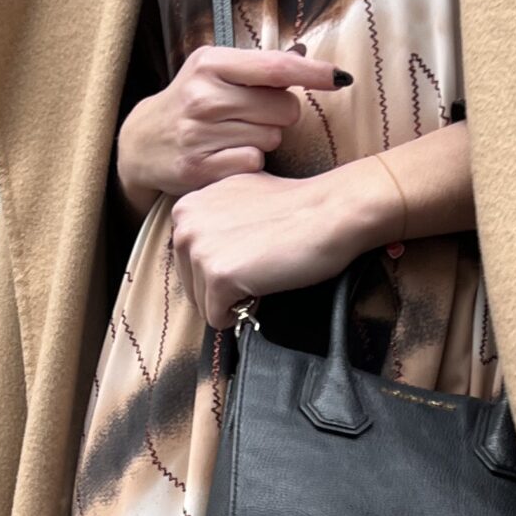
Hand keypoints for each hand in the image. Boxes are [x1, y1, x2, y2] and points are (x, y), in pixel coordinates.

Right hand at [115, 45, 346, 215]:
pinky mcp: (199, 169)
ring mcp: (199, 134)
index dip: (313, 73)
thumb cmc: (192, 101)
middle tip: (256, 115)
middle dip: (281, 114)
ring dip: (265, 138)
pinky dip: (250, 161)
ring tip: (237, 134)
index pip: (276, 66)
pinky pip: (254, 163)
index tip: (340, 78)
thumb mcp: (215, 71)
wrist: (142, 142)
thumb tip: (311, 64)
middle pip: (284, 108)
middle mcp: (203, 96)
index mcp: (210, 63)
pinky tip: (229, 155)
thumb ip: (259, 68)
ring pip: (272, 138)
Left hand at [169, 161, 396, 330]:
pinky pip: (217, 318)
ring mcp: (199, 250)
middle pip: (191, 284)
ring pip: (203, 303)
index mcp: (187, 205)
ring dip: (233, 300)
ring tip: (264, 272)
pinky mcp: (217, 276)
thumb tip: (212, 246)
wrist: (331, 211)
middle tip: (260, 266)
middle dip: (222, 287)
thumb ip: (215, 218)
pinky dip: (241, 315)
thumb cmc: (296, 206)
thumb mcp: (240, 197)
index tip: (249, 255)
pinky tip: (263, 289)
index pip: (187, 260)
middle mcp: (184, 225)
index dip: (220, 266)